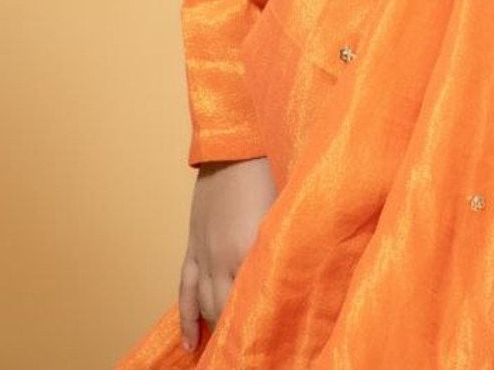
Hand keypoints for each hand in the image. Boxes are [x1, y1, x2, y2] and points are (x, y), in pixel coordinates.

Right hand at [178, 156, 278, 350]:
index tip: (275, 346)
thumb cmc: (270, 170)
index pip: (255, 299)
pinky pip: (186, 289)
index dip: (264, 324)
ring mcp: (204, 253)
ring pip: (207, 304)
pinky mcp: (194, 246)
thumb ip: (290, 243)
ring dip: (217, 326)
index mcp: (250, 248)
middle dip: (239, 330)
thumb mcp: (287, 210)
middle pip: (227, 308)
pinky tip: (190, 343)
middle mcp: (223, 257)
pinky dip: (187, 318)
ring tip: (228, 349)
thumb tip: (306, 273)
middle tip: (254, 352)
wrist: (236, 143)